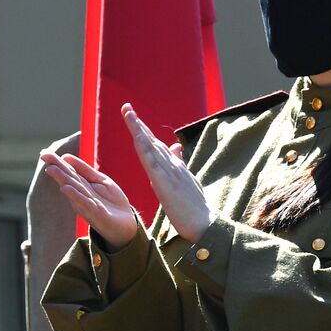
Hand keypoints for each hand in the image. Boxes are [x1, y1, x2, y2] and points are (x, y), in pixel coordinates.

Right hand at [39, 149, 139, 250]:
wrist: (125, 223)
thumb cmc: (111, 202)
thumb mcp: (100, 180)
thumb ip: (84, 170)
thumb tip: (65, 157)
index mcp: (81, 186)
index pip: (68, 171)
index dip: (56, 162)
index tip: (43, 152)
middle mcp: (81, 195)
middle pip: (68, 179)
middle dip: (56, 168)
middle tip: (44, 157)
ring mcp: (87, 204)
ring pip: (73, 189)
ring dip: (62, 179)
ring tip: (51, 169)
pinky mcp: (96, 213)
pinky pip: (85, 203)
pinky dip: (75, 196)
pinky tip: (65, 188)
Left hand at [122, 104, 213, 242]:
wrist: (204, 223)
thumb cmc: (195, 207)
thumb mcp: (187, 181)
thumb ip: (180, 164)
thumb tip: (176, 147)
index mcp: (174, 166)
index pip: (156, 145)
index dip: (144, 130)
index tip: (132, 117)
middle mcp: (172, 165)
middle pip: (151, 140)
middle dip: (137, 123)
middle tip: (126, 107)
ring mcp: (169, 172)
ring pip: (151, 147)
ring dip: (138, 130)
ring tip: (128, 115)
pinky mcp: (165, 183)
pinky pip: (152, 163)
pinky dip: (144, 149)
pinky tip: (137, 139)